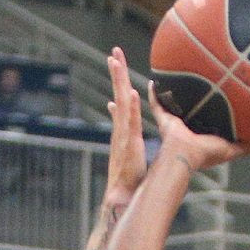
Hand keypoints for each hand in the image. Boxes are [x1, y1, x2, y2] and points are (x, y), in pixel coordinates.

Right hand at [103, 48, 145, 210]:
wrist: (122, 197)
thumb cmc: (130, 178)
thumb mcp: (132, 151)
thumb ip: (130, 136)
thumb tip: (133, 126)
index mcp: (123, 128)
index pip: (121, 99)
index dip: (120, 80)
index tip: (117, 61)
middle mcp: (120, 129)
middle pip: (119, 94)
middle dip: (117, 72)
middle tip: (114, 51)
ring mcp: (122, 136)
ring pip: (122, 103)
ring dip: (120, 83)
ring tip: (116, 62)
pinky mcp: (128, 146)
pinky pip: (130, 123)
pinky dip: (131, 108)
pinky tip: (134, 94)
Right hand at [147, 81, 249, 170]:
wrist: (185, 153)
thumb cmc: (206, 153)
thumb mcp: (230, 149)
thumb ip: (246, 147)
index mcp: (201, 135)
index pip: (207, 122)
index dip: (211, 113)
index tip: (216, 100)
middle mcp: (187, 128)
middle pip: (189, 111)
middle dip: (191, 101)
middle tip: (197, 85)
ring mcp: (174, 123)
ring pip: (172, 105)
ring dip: (172, 95)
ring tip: (174, 79)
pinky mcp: (164, 119)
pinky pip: (157, 103)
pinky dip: (155, 93)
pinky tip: (155, 80)